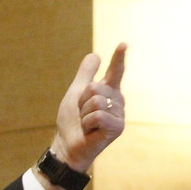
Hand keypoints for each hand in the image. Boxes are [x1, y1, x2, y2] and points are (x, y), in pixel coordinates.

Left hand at [52, 42, 127, 173]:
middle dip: (82, 101)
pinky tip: (91, 131)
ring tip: (86, 124)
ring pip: (96, 101)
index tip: (123, 44)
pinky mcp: (118, 126)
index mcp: (107, 91)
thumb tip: (95, 54)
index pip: (115, 71)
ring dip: (84, 114)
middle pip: (94, 87)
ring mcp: (119, 113)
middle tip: (82, 115)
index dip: (118, 58)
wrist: (67, 145)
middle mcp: (116, 100)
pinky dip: (88, 123)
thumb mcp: (75, 94)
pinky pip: (98, 115)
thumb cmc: (72, 122)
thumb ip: (85, 75)